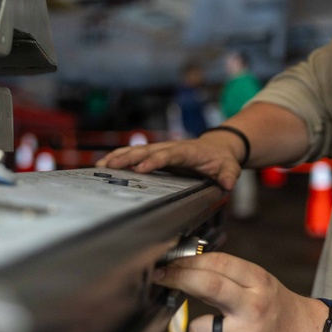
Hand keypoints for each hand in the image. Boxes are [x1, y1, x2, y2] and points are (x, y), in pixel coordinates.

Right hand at [95, 135, 241, 189]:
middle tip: (111, 166)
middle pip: (148, 150)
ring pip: (138, 150)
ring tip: (102, 165)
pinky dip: (120, 157)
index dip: (155, 160)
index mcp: (189, 151)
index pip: (170, 154)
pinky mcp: (157, 154)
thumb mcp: (230, 168)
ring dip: (120, 156)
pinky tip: (105, 164)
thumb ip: (229, 175)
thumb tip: (228, 184)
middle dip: (129, 158)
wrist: (219, 147)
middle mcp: (172, 147)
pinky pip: (136, 153)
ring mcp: (163, 149)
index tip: (141, 168)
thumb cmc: (223, 159)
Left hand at [156, 252, 326, 331]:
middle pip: (209, 286)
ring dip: (192, 328)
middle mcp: (253, 306)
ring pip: (201, 329)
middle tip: (162, 277)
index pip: (218, 263)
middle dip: (179, 278)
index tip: (171, 262)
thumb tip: (185, 266)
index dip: (189, 260)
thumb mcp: (259, 281)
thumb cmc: (276, 306)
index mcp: (258, 280)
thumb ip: (228, 275)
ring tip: (201, 327)